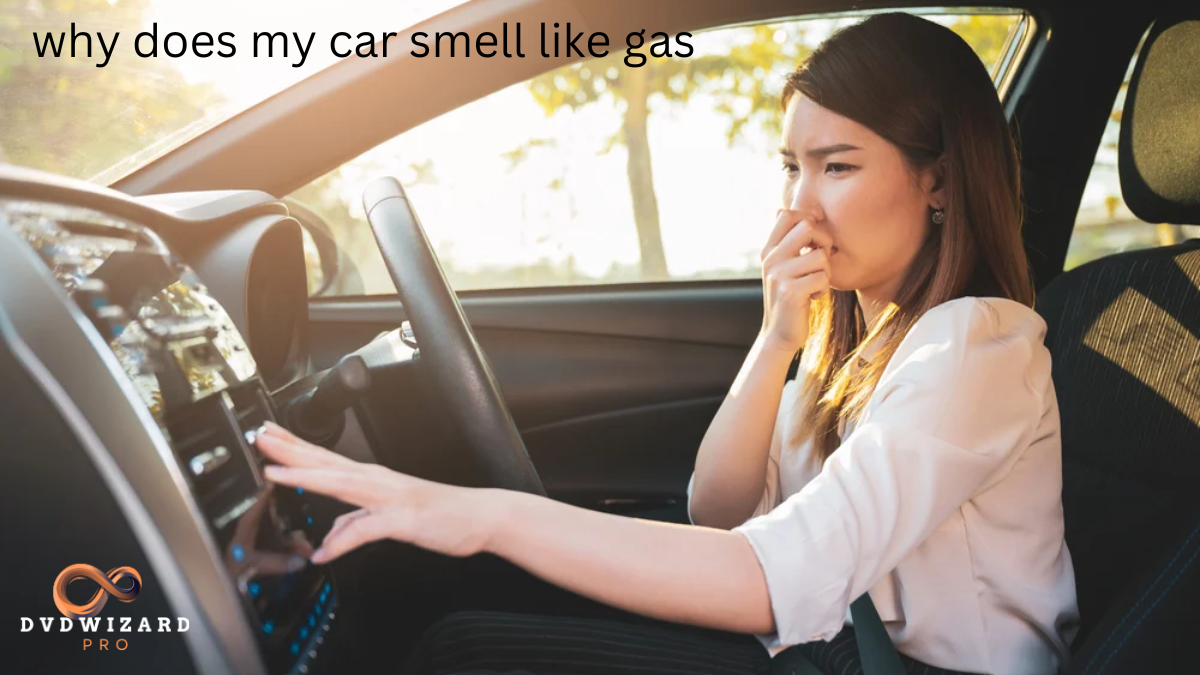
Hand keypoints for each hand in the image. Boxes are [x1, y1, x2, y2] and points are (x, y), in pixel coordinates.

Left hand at [253, 422, 500, 563]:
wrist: (479, 516)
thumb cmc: (440, 514)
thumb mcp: (387, 522)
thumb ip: (357, 526)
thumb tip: (330, 539)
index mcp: (371, 479)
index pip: (324, 460)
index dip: (294, 448)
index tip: (268, 436)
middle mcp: (376, 481)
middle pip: (324, 463)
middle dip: (289, 450)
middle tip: (259, 436)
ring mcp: (389, 497)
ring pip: (339, 484)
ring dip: (306, 476)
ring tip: (274, 471)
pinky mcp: (402, 519)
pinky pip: (366, 530)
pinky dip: (342, 541)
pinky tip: (323, 552)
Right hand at [758, 211, 832, 351]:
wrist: (778, 334)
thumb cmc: (788, 298)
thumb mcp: (781, 267)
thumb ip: (783, 242)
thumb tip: (779, 210)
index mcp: (768, 251)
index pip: (787, 214)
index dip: (808, 219)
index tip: (814, 239)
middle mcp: (771, 259)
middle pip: (807, 226)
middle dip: (823, 241)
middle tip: (820, 260)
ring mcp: (778, 275)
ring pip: (820, 256)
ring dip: (826, 271)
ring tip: (815, 284)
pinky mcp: (790, 292)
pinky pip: (823, 278)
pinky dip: (824, 289)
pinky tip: (813, 297)